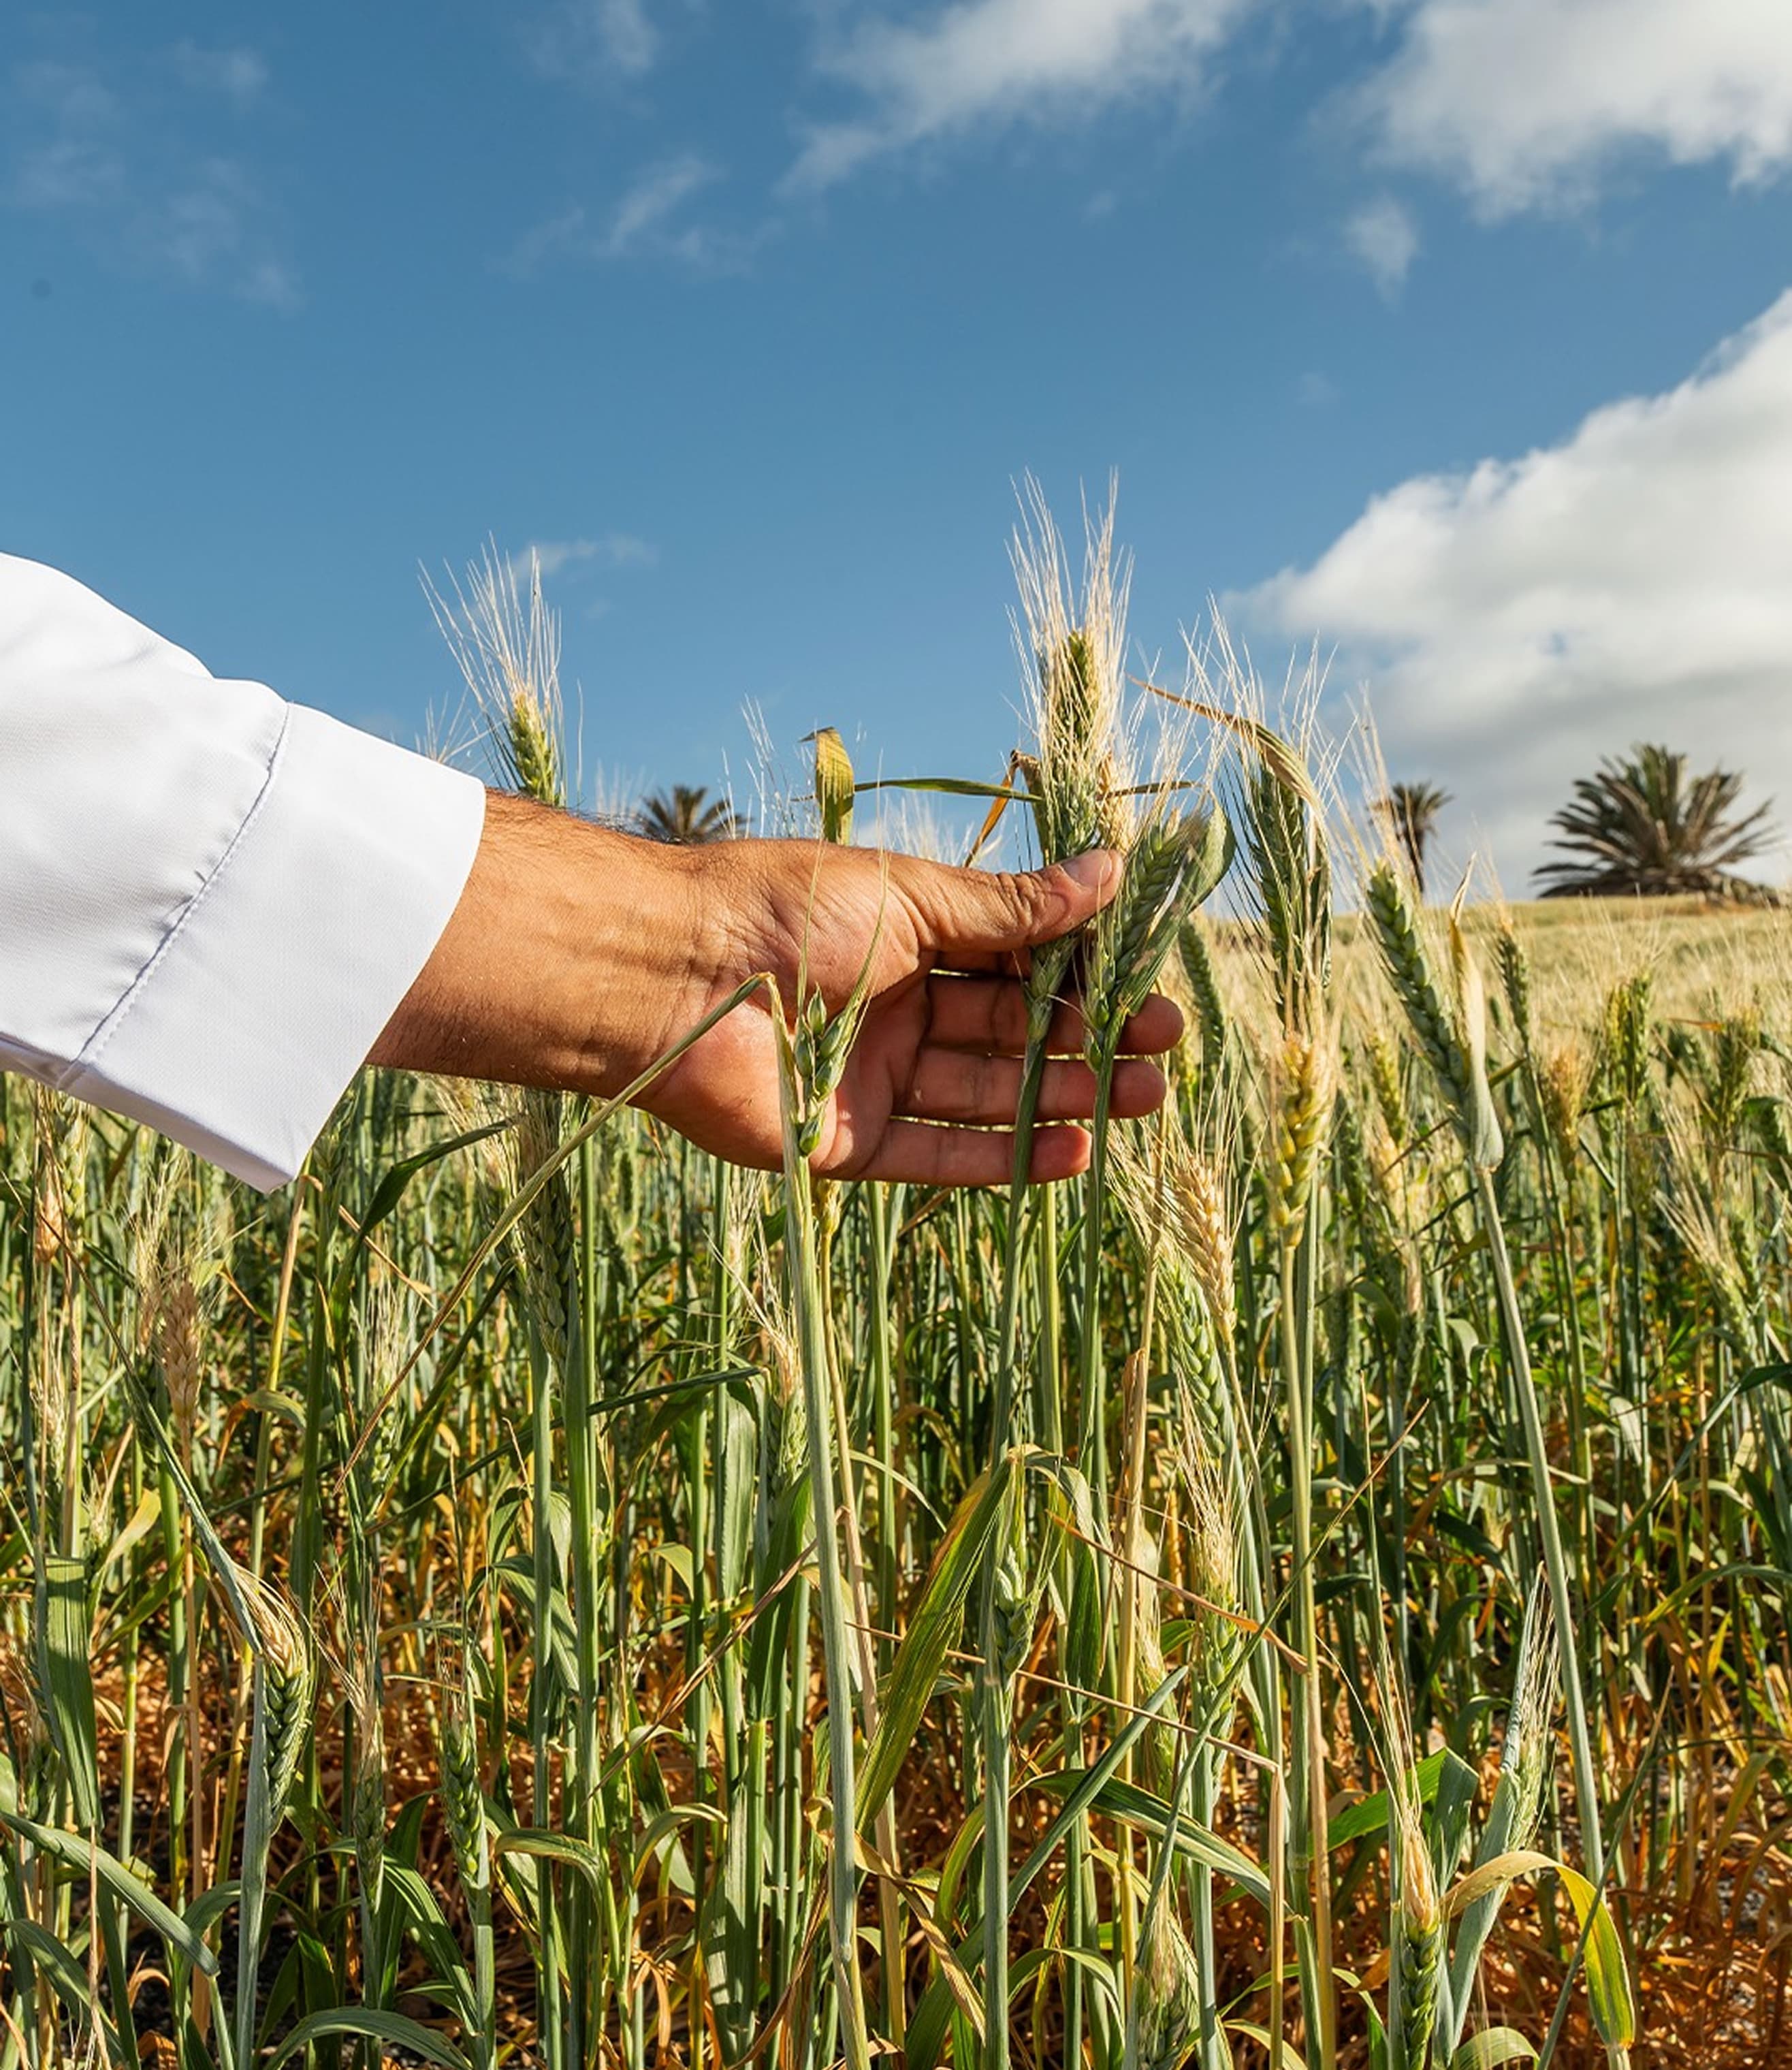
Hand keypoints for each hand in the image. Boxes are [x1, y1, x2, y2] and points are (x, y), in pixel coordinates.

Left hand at [373, 792, 1181, 1184]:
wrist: (675, 978)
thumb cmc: (787, 911)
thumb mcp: (914, 898)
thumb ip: (1015, 907)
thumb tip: (1113, 871)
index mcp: (905, 937)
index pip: (1015, 961)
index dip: (1084, 977)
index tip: (1154, 987)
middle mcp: (891, 1007)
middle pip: (1008, 1034)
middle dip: (1088, 1043)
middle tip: (1163, 1053)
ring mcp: (869, 1078)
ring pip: (984, 1096)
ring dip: (1063, 1099)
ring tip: (1142, 1101)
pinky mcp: (843, 1143)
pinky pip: (935, 1155)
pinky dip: (1003, 1158)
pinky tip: (1072, 1154)